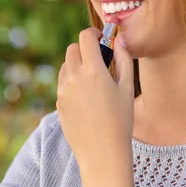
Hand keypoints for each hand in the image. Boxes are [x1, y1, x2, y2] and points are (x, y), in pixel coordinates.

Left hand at [56, 28, 134, 170]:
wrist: (102, 153)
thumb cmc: (120, 121)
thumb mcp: (126, 88)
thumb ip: (123, 59)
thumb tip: (119, 40)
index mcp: (93, 71)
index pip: (85, 37)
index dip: (94, 33)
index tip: (101, 39)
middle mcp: (74, 77)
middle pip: (72, 48)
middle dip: (85, 49)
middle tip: (98, 61)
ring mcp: (63, 90)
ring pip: (66, 65)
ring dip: (77, 65)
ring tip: (93, 81)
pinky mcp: (58, 102)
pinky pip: (63, 83)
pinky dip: (72, 82)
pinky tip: (86, 98)